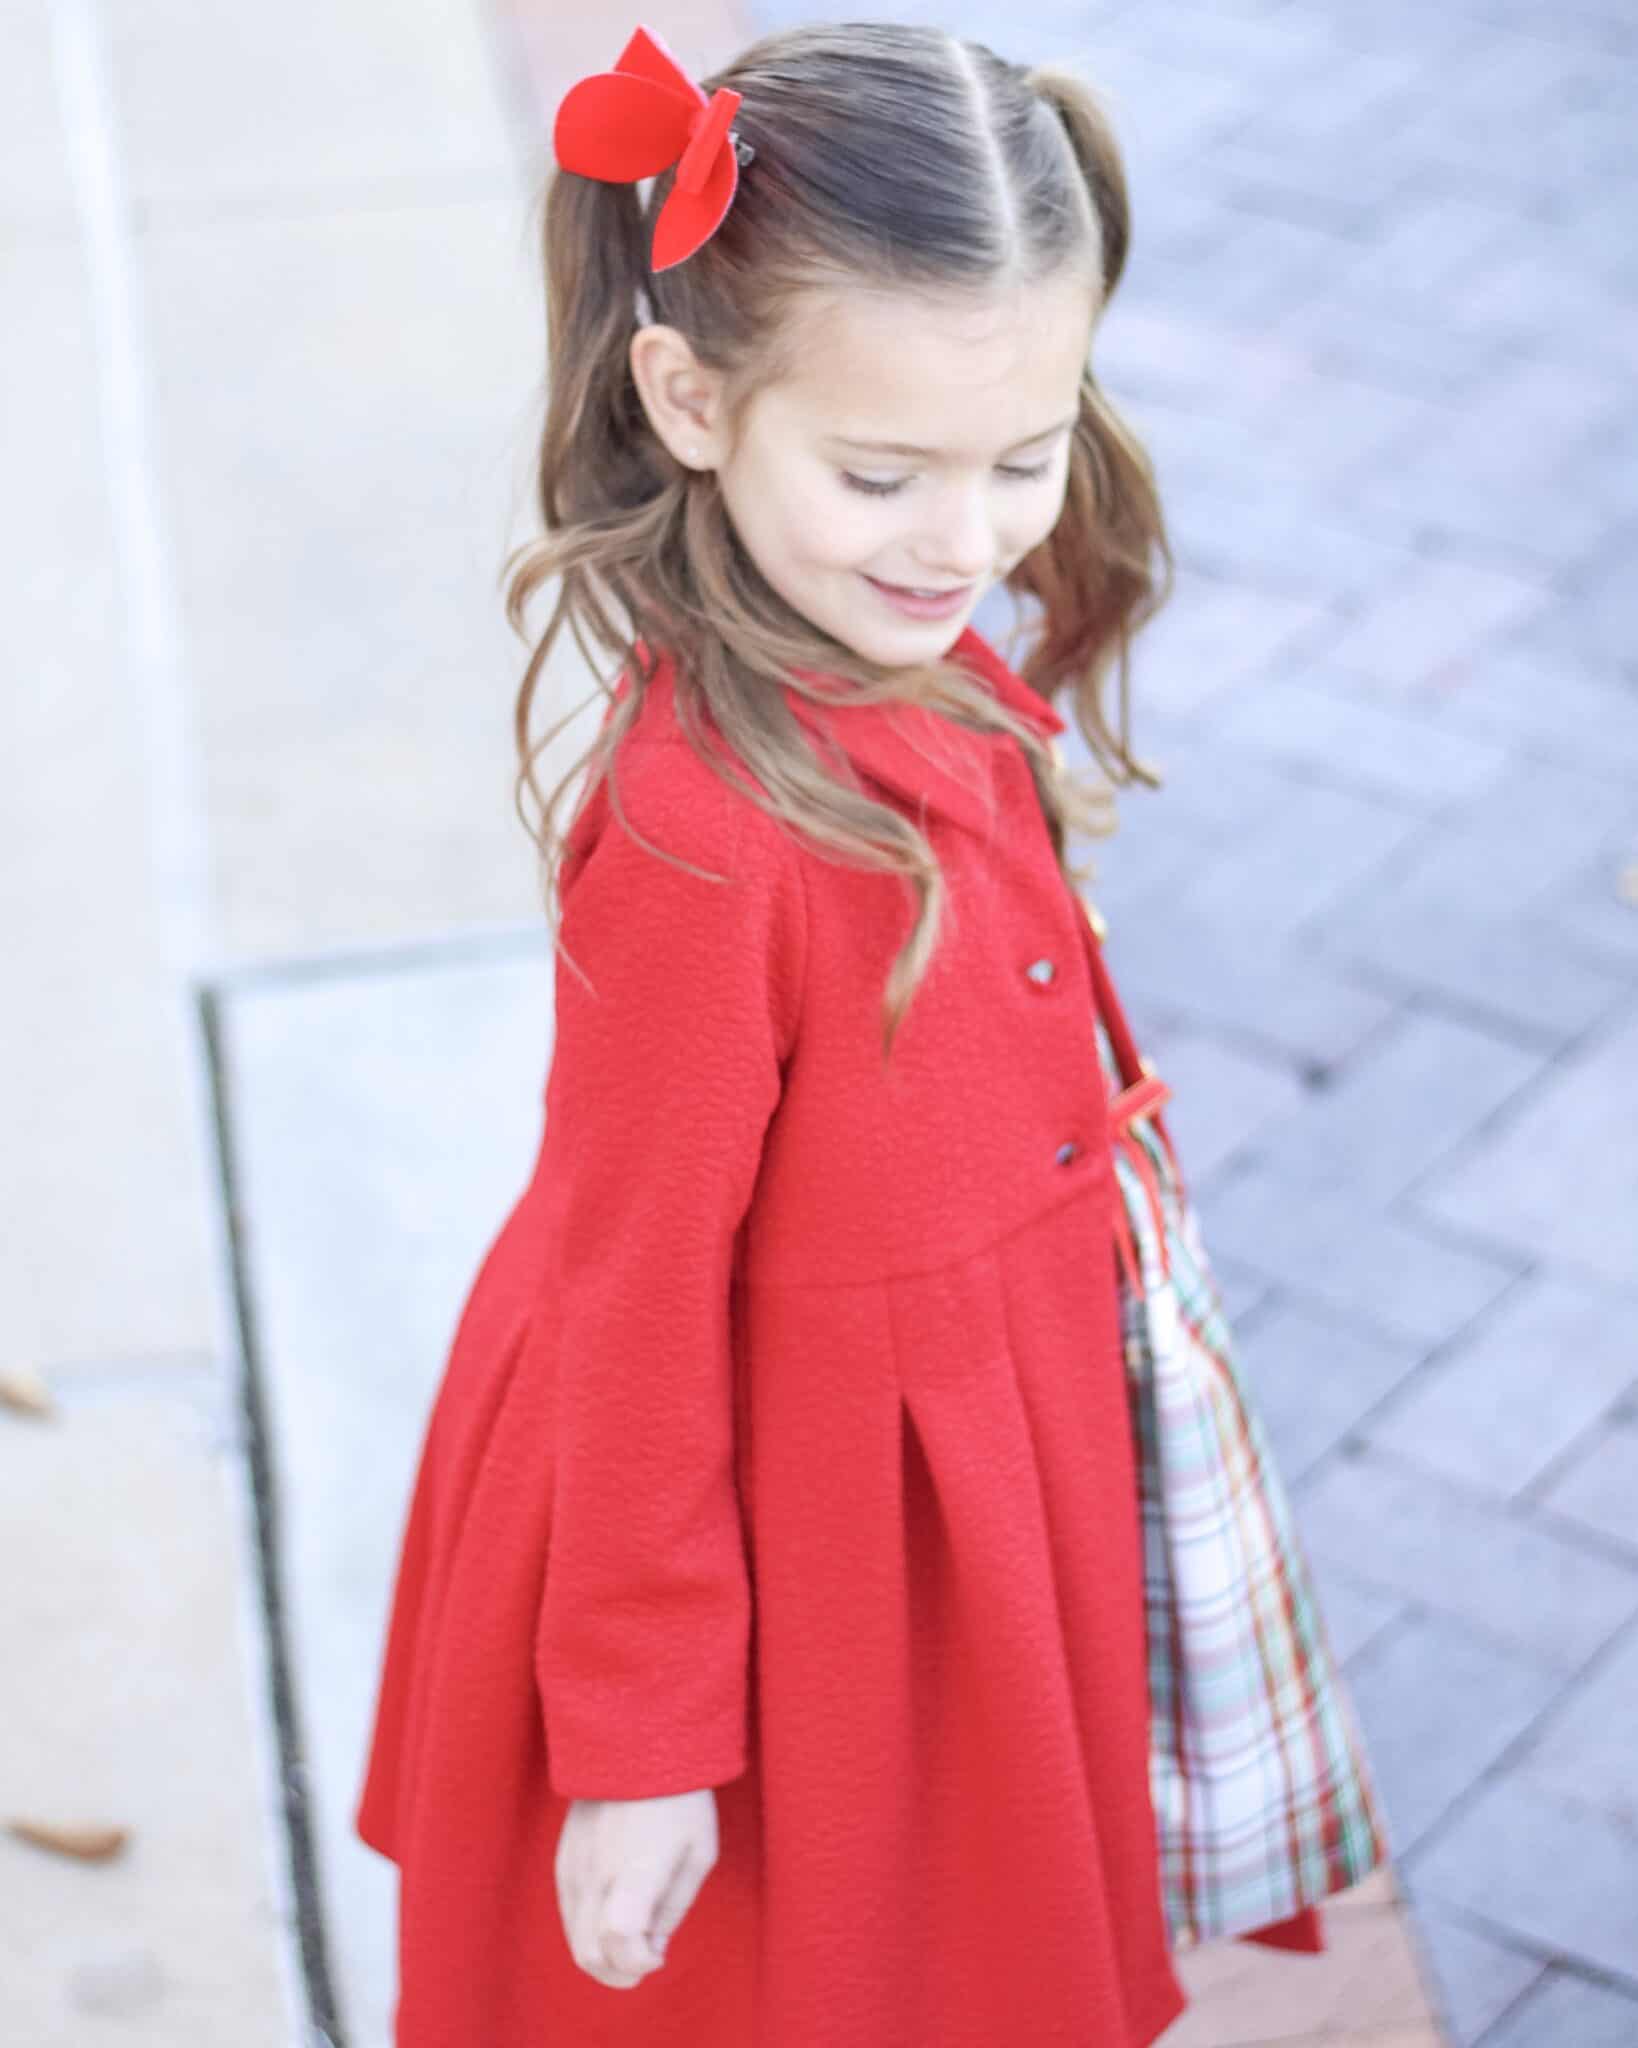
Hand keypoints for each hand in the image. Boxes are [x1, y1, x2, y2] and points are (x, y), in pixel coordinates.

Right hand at [556, 1788, 719, 1988]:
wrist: (634, 1743)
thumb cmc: (680, 1798)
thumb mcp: (699, 1853)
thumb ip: (675, 1908)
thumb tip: (653, 1946)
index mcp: (635, 1871)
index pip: (619, 1941)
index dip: (639, 1963)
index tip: (659, 1954)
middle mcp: (596, 1874)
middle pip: (589, 1955)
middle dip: (618, 1973)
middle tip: (645, 1958)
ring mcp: (573, 1867)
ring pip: (574, 1939)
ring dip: (602, 1954)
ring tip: (633, 1936)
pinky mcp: (562, 1859)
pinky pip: (568, 1913)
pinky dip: (588, 1929)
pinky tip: (615, 1910)